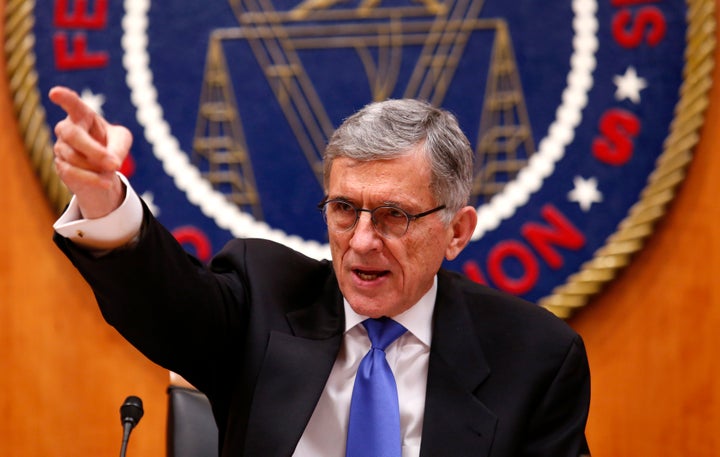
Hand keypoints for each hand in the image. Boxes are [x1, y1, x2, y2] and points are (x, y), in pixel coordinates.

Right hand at [49, 86, 132, 218]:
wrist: (102, 169)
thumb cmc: (111, 145)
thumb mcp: (121, 140)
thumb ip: (118, 146)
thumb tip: (111, 161)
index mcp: (82, 115)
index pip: (72, 103)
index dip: (64, 98)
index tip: (55, 93)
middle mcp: (67, 128)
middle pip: (72, 135)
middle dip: (94, 151)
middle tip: (116, 164)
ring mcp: (60, 146)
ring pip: (74, 157)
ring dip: (97, 167)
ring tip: (111, 171)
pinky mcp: (60, 165)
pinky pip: (72, 172)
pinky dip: (92, 179)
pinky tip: (106, 183)